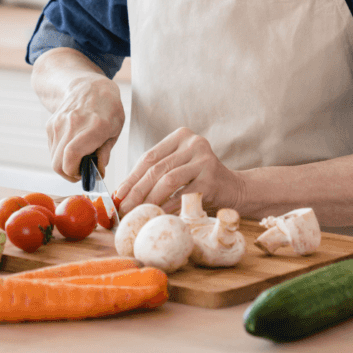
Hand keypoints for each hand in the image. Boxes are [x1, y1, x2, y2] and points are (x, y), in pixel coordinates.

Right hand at [45, 74, 123, 181]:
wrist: (88, 86)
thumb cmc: (108, 108)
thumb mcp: (116, 129)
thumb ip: (105, 153)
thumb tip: (98, 173)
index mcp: (95, 126)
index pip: (72, 155)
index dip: (75, 172)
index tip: (84, 174)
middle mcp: (73, 124)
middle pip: (59, 163)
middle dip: (69, 174)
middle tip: (81, 171)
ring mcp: (58, 123)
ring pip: (54, 159)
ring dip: (65, 165)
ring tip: (79, 158)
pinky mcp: (50, 124)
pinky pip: (52, 149)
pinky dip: (60, 154)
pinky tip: (72, 146)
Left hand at [114, 127, 243, 215]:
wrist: (234, 188)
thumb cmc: (199, 180)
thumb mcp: (178, 168)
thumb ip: (156, 173)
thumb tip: (122, 193)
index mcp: (181, 136)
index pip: (149, 157)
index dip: (131, 177)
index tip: (118, 195)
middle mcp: (193, 143)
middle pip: (156, 168)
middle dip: (136, 191)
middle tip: (124, 208)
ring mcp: (204, 159)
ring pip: (168, 179)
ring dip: (149, 199)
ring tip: (137, 213)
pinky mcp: (211, 178)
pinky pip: (183, 193)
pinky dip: (167, 206)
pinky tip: (157, 215)